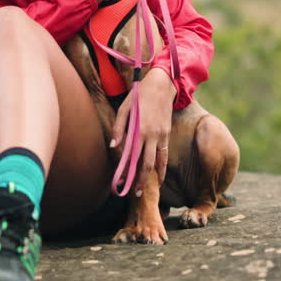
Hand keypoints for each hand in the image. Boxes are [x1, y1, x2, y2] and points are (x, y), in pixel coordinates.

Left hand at [111, 67, 176, 191]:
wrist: (161, 86)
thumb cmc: (138, 96)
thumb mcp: (124, 109)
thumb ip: (119, 129)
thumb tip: (114, 147)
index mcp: (139, 130)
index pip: (132, 157)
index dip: (127, 172)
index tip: (121, 184)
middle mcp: (151, 136)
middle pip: (146, 165)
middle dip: (141, 181)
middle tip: (136, 194)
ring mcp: (161, 136)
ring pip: (157, 162)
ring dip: (152, 178)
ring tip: (147, 190)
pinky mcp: (167, 134)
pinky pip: (164, 154)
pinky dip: (162, 167)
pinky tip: (160, 176)